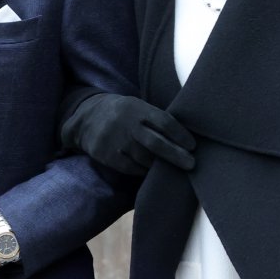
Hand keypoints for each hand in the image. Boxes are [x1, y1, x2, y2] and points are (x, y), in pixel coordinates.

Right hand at [62, 93, 195, 173]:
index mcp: (137, 108)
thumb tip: (185, 137)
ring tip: (174, 169)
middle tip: (191, 164)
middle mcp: (126, 124)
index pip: (164, 122)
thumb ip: (156, 119)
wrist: (86, 118)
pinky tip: (151, 171)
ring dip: (161, 165)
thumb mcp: (137, 107)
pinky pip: (131, 168)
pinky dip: (144, 171)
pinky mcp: (107, 155)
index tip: (193, 146)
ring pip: (144, 158)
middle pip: (156, 143)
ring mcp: (116, 141)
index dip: (180, 135)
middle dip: (176, 155)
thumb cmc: (123, 114)